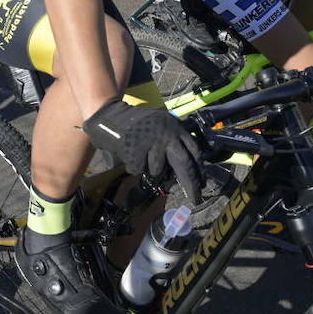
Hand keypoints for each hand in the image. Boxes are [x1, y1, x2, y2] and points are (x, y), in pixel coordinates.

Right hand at [82, 100, 202, 202]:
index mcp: (175, 127)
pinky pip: (139, 169)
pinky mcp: (137, 148)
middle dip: (191, 184)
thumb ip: (173, 143)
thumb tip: (185, 172)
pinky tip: (130, 154)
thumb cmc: (137, 125)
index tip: (201, 185)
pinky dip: (134, 166)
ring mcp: (152, 140)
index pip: (193, 151)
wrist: (111, 114)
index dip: (198, 170)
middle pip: (184, 164)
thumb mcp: (161, 127)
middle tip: (196, 199)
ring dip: (150, 168)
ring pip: (158, 169)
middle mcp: (167, 133)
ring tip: (142, 155)